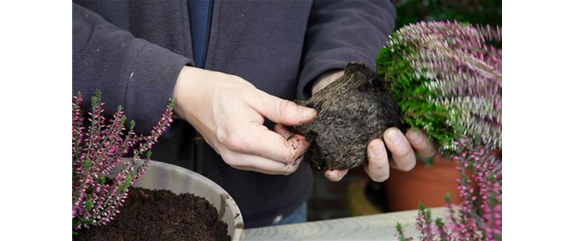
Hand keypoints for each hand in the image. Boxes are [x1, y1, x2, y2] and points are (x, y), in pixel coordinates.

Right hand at [173, 66, 316, 174]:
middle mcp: (238, 157)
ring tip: (276, 126)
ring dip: (284, 151)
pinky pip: (264, 165)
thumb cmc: (218, 91)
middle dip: (295, 148)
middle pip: (284, 167)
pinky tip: (267, 133)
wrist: (190, 96)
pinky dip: (273, 153)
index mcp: (243, 139)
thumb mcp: (255, 95)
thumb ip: (284, 109)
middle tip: (288, 124)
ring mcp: (235, 162)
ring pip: (276, 169)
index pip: (287, 155)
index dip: (301, 142)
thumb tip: (310, 117)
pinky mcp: (234, 162)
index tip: (299, 124)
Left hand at [312, 70, 436, 181]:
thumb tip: (391, 75)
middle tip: (389, 133)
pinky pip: (343, 173)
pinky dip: (338, 172)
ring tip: (372, 144)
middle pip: (406, 163)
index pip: (425, 149)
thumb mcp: (382, 86)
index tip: (413, 130)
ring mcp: (370, 159)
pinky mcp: (346, 160)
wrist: (339, 91)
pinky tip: (333, 168)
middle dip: (401, 150)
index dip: (423, 144)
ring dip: (379, 162)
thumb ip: (391, 85)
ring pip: (381, 174)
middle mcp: (392, 153)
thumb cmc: (369, 91)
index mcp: (407, 136)